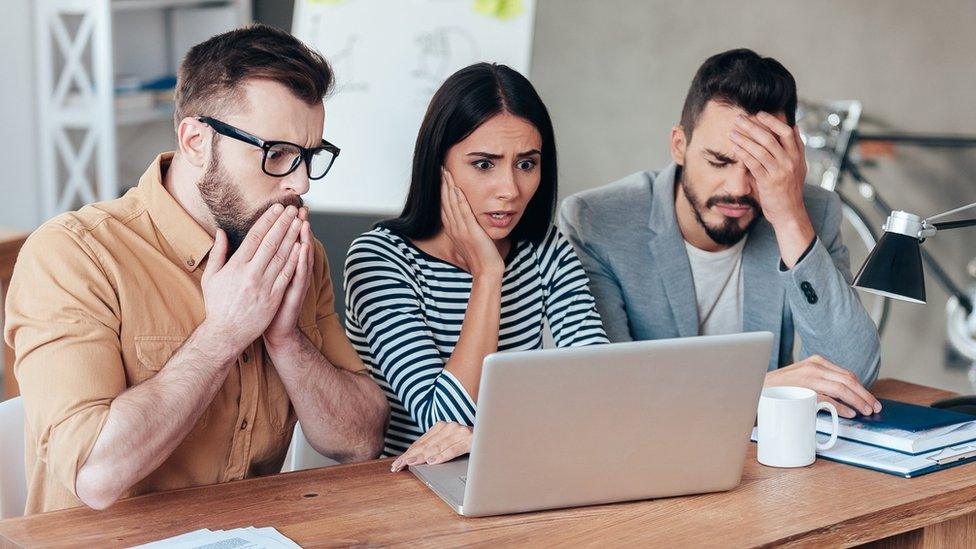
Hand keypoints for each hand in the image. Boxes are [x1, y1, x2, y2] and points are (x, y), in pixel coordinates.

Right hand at [200, 204, 302, 352]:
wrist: (226, 333)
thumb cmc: (217, 305)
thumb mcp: (211, 277)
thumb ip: (218, 253)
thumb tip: (221, 231)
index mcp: (235, 266)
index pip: (254, 237)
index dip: (268, 220)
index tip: (277, 209)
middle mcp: (250, 274)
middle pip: (271, 243)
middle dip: (283, 224)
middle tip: (293, 209)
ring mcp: (264, 286)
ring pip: (282, 256)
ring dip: (292, 237)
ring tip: (300, 222)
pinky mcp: (274, 297)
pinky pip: (287, 275)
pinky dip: (295, 260)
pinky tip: (302, 247)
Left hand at [264, 207, 313, 347]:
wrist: (274, 331)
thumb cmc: (264, 307)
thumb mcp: (262, 281)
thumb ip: (258, 262)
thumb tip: (251, 244)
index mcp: (280, 267)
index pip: (284, 241)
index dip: (285, 225)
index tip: (285, 208)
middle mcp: (291, 272)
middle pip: (296, 245)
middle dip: (297, 227)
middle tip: (300, 209)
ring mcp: (294, 282)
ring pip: (301, 257)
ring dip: (304, 240)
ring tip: (304, 223)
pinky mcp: (295, 294)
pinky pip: (299, 275)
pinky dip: (302, 262)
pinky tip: (303, 249)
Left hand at [390, 421, 472, 471]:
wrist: (493, 438)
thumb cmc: (471, 445)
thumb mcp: (452, 444)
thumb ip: (438, 448)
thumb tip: (418, 460)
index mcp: (444, 427)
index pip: (421, 442)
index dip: (408, 453)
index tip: (397, 463)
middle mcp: (451, 427)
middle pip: (426, 445)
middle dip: (410, 456)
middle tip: (397, 466)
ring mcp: (461, 432)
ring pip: (437, 446)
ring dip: (421, 456)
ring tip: (409, 464)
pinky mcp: (471, 440)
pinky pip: (453, 449)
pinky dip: (442, 456)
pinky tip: (432, 462)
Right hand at [440, 169, 503, 277]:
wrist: (486, 271)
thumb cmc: (482, 257)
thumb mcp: (470, 240)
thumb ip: (467, 229)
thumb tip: (468, 220)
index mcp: (453, 230)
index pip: (444, 207)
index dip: (442, 191)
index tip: (442, 178)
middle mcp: (454, 229)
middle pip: (445, 202)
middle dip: (443, 185)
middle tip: (441, 169)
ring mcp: (461, 231)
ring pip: (452, 205)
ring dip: (449, 187)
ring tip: (447, 173)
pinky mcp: (471, 232)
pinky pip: (464, 213)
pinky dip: (460, 200)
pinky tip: (458, 189)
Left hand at [729, 112, 814, 265]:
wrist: (789, 213)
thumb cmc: (789, 189)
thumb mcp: (797, 167)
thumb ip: (794, 148)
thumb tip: (794, 127)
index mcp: (797, 156)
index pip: (787, 132)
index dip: (773, 121)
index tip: (759, 114)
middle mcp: (790, 162)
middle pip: (771, 138)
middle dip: (753, 126)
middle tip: (739, 119)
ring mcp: (780, 172)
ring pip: (761, 150)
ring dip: (744, 139)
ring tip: (732, 132)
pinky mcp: (769, 182)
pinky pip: (754, 164)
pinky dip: (743, 154)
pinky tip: (734, 148)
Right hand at [765, 355, 881, 417]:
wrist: (755, 388)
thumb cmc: (779, 388)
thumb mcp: (802, 379)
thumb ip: (821, 382)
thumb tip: (845, 397)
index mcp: (816, 362)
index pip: (846, 374)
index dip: (862, 388)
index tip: (870, 399)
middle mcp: (814, 366)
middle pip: (848, 379)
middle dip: (864, 394)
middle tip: (874, 407)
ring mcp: (809, 377)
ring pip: (842, 387)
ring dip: (858, 400)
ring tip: (866, 410)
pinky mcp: (803, 389)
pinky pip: (828, 397)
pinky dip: (842, 406)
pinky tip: (850, 412)